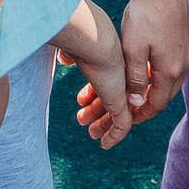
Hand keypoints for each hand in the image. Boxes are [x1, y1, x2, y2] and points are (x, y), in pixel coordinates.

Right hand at [54, 3, 130, 148]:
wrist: (97, 44)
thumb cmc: (82, 43)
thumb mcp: (75, 49)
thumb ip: (72, 54)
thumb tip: (65, 58)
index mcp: (110, 64)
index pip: (103, 83)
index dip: (91, 94)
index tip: (80, 101)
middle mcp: (120, 78)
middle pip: (110, 99)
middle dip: (96, 112)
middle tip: (82, 119)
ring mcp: (123, 92)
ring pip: (116, 114)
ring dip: (102, 126)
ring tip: (91, 134)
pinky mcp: (123, 105)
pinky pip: (122, 127)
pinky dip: (114, 137)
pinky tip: (105, 145)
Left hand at [116, 0, 188, 123]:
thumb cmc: (144, 15)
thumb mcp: (133, 49)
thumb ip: (135, 78)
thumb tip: (136, 103)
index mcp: (169, 71)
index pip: (157, 104)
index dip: (142, 114)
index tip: (128, 119)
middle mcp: (181, 65)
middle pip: (165, 95)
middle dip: (148, 104)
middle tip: (131, 109)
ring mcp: (184, 52)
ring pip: (169, 80)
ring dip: (154, 88)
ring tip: (137, 91)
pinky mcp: (182, 40)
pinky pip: (171, 66)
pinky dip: (158, 74)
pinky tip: (146, 68)